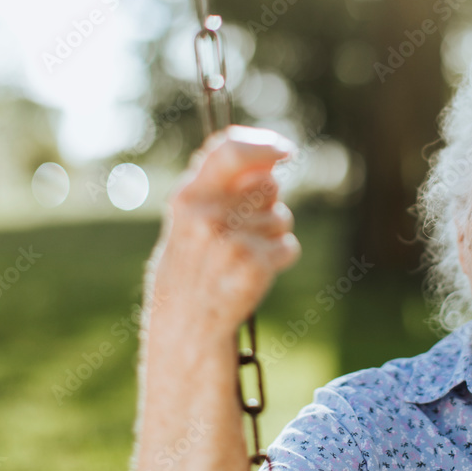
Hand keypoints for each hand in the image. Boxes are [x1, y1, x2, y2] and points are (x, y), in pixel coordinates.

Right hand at [149, 125, 300, 337]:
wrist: (183, 325)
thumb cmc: (194, 264)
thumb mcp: (194, 218)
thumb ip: (225, 184)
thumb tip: (272, 158)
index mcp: (189, 197)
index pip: (230, 151)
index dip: (263, 145)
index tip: (285, 150)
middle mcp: (207, 216)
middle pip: (269, 185)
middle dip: (267, 203)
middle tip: (243, 230)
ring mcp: (229, 243)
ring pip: (282, 218)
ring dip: (273, 235)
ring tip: (242, 256)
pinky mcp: (252, 268)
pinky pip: (289, 247)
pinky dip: (279, 260)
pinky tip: (254, 275)